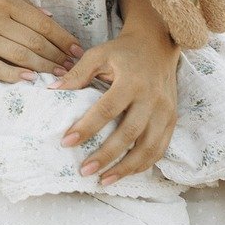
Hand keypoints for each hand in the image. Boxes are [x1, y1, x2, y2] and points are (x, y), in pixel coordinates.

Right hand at [0, 0, 84, 83]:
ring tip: (58, 76)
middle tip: (74, 69)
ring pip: (20, 56)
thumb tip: (46, 17)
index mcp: (3, 0)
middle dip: (58, 57)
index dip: (63, 38)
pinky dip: (14, 75)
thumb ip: (18, 2)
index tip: (77, 50)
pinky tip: (29, 80)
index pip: (42, 23)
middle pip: (35, 42)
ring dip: (43, 68)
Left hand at [48, 29, 179, 183]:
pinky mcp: (172, 119)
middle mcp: (151, 98)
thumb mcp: (98, 54)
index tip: (67, 141)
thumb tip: (52, 91)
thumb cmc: (122, 51)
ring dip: (126, 168)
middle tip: (84, 170)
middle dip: (106, 155)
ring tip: (103, 180)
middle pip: (129, 133)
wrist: (157, 44)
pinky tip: (125, 172)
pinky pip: (159, 149)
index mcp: (131, 80)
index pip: (107, 108)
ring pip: (148, 148)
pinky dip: (143, 165)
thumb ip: (77, 73)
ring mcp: (165, 111)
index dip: (87, 127)